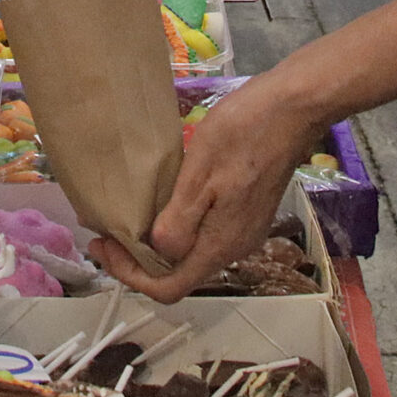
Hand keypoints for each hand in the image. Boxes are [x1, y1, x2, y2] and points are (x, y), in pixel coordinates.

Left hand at [90, 71, 326, 301]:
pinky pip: (203, 232)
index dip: (129, 275)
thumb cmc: (243, 134)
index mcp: (220, 245)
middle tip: (104, 228)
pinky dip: (174, 225)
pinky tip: (159, 199)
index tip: (103, 245)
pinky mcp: (245, 211)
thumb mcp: (200, 173)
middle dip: (136, 258)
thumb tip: (156, 251)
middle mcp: (233, 247)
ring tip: (125, 213)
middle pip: (178, 273)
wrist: (293, 108)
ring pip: (190, 252)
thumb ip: (178, 221)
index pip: (168, 288)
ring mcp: (241, 230)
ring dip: (154, 241)